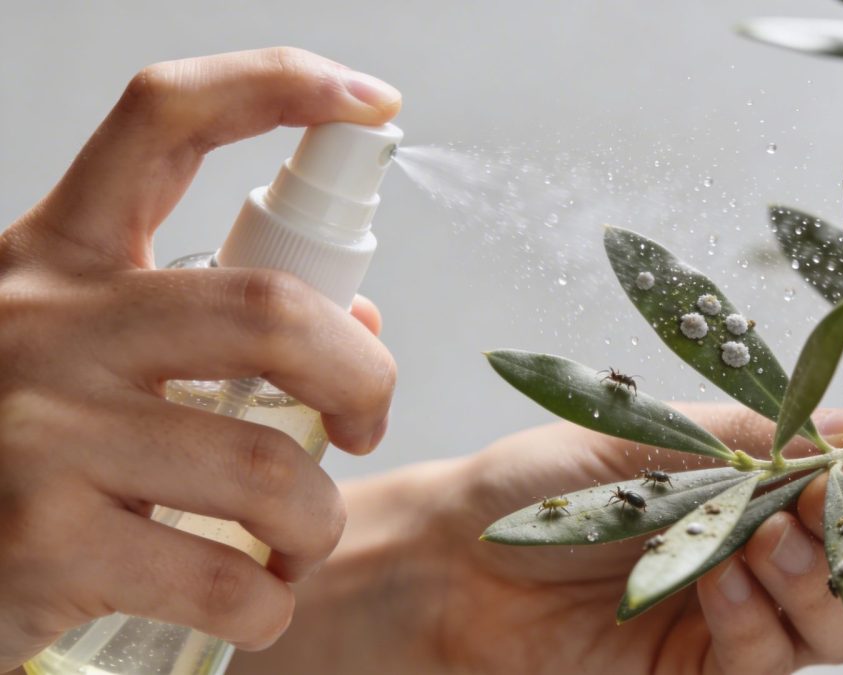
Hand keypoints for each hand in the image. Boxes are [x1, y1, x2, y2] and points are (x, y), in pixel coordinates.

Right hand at [0, 48, 400, 668]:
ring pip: (269, 469)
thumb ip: (205, 324)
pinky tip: (255, 604)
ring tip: (299, 543)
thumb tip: (356, 324)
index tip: (368, 101)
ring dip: (319, 522)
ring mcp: (38, 431)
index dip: (275, 85)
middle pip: (271, 310)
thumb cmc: (19, 451)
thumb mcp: (84, 354)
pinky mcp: (40, 542)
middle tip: (365, 425)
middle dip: (365, 379)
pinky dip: (271, 606)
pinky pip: (228, 578)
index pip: (163, 121)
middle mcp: (44, 325)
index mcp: (61, 260)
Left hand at [232, 404, 842, 673]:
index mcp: (760, 485)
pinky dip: (757, 622)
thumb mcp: (657, 433)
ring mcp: (738, 620)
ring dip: (824, 578)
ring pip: (842, 624)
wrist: (452, 559)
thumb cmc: (542, 482)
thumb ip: (767, 435)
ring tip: (771, 537)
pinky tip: (718, 579)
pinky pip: (768, 663)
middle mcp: (762, 553)